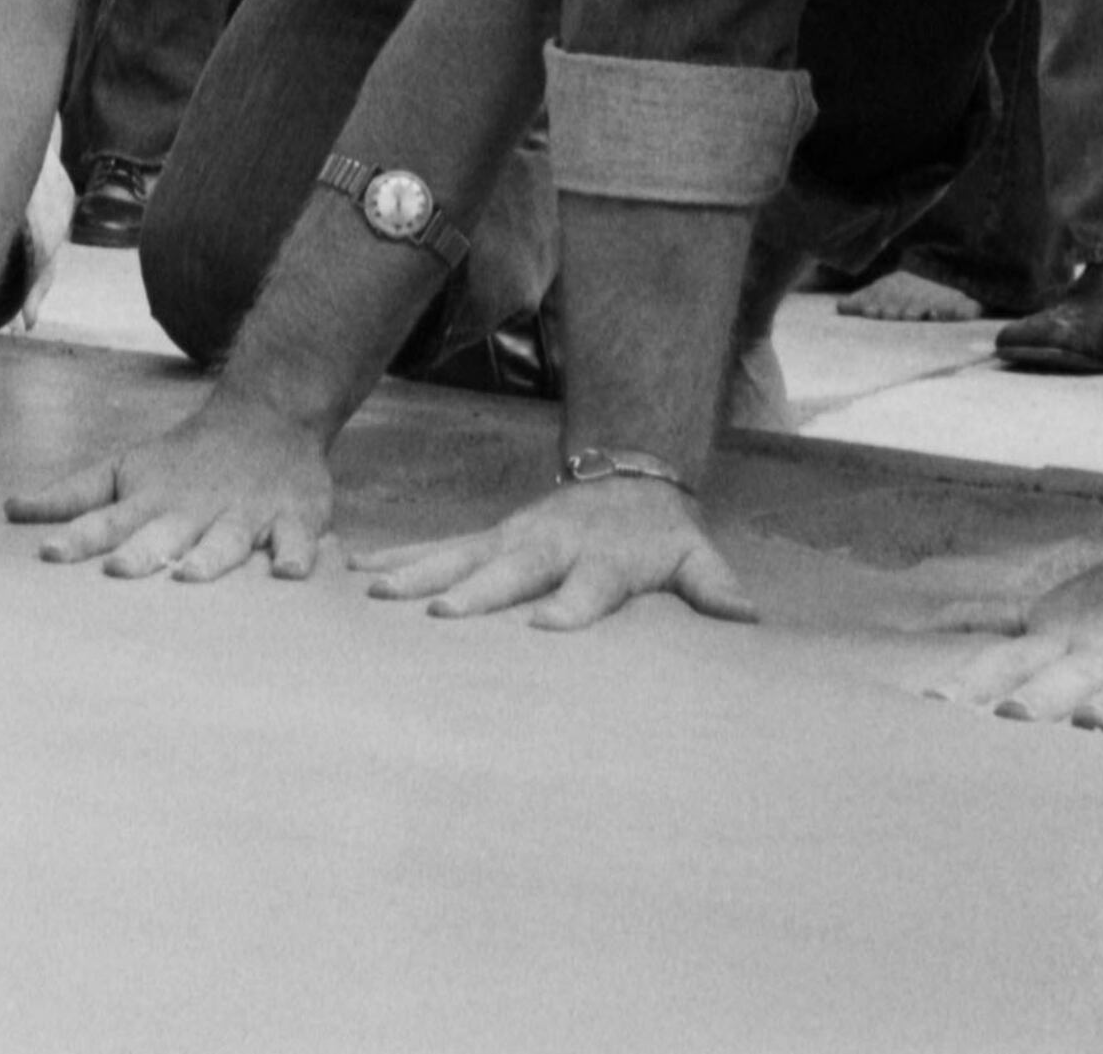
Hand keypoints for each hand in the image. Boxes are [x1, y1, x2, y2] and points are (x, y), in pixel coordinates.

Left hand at [3, 398, 336, 580]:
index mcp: (151, 501)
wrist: (268, 414)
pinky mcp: (293, 517)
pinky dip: (296, 554)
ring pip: (226, 540)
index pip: (107, 521)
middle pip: (164, 535)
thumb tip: (7, 510)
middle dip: (142, 553)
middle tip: (118, 570)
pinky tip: (289, 572)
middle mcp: (193, 509)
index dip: (78, 537)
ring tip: (191, 576)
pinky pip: (297, 539)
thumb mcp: (123, 470)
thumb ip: (70, 497)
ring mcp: (244, 514)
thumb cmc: (184, 459)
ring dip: (209, 558)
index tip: (47, 554)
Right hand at [351, 478, 756, 629]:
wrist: (628, 475)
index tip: (543, 627)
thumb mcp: (695, 555)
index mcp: (600, 559)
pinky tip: (355, 573)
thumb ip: (713, 585)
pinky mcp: (487, 538)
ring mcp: (511, 539)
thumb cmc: (660, 533)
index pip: (587, 587)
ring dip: (418, 575)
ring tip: (376, 596)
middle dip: (474, 592)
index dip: (570, 606)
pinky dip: (396, 558)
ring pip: (459, 557)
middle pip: (510, 571)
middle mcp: (548, 547)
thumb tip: (747, 615)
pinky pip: (435, 549)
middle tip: (439, 617)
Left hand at [929, 538, 1102, 737]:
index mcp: (1071, 647)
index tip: (938, 700)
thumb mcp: (1061, 615)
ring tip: (1092, 720)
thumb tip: (930, 620)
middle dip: (1043, 697)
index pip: (1012, 663)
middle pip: (1072, 679)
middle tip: (1013, 715)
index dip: (976, 678)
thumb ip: (1000, 618)